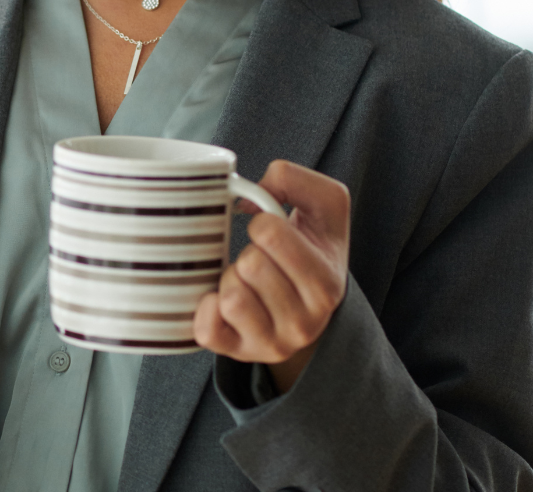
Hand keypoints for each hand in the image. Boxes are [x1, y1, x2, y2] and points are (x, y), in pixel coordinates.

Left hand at [193, 159, 349, 392]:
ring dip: (229, 279)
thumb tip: (247, 198)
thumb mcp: (323, 205)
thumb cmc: (310, 247)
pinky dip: (206, 309)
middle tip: (261, 260)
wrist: (309, 305)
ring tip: (246, 281)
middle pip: (249, 265)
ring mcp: (272, 343)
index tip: (271, 231)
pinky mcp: (239, 354)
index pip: (271, 234)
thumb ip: (294, 179)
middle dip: (248, 252)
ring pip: (230, 297)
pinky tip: (220, 299)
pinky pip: (207, 330)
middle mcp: (306, 322)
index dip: (263, 222)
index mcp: (327, 282)